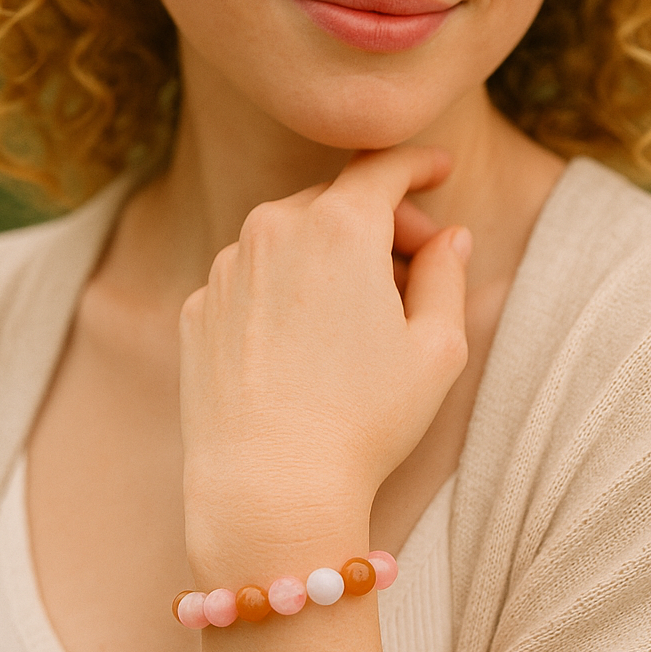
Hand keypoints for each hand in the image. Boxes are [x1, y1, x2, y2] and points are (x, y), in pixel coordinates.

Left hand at [178, 147, 471, 565]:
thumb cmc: (365, 419)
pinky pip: (250, 278)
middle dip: (380, 223)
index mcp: (337, 226)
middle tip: (414, 267)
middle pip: (336, 203)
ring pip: (289, 237)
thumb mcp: (436, 347)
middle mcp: (272, 229)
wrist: (269, 487)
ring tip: (356, 316)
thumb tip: (451, 239)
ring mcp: (226, 268)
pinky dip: (282, 290)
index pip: (382, 168)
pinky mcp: (199, 308)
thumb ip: (448, 275)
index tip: (439, 168)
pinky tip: (301, 345)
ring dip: (327, 256)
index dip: (417, 164)